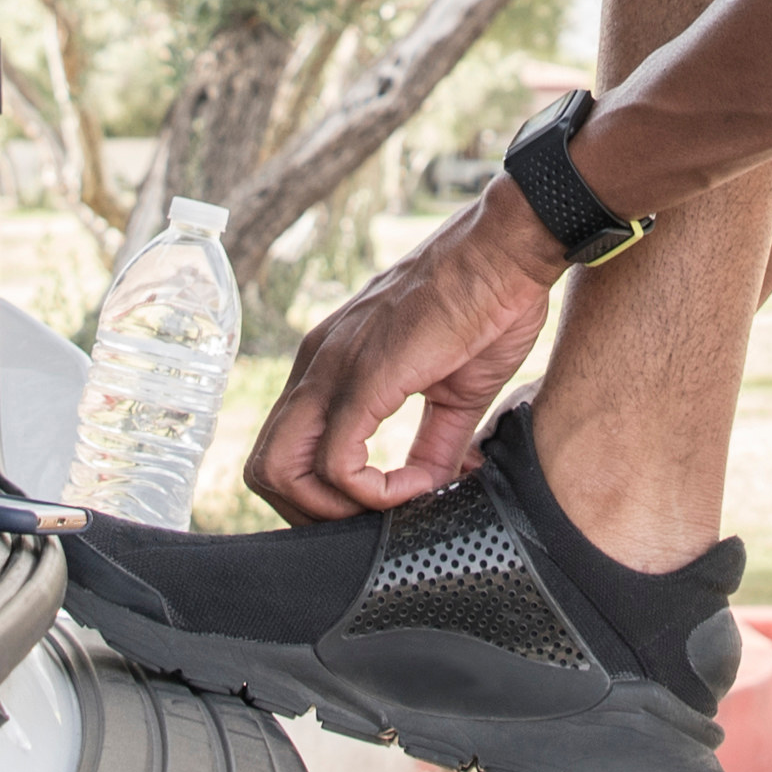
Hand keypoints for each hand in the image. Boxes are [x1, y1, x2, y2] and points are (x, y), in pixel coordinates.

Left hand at [242, 185, 569, 521]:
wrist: (507, 251)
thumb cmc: (486, 307)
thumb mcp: (452, 393)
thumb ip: (430, 448)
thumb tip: (426, 498)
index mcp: (329, 365)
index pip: (284, 451)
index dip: (320, 499)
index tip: (381, 507)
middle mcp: (316, 365)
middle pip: (265, 468)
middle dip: (312, 513)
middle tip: (373, 521)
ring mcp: (334, 367)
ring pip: (279, 469)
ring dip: (332, 510)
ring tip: (392, 505)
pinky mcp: (367, 374)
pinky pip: (337, 462)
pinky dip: (370, 494)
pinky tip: (415, 487)